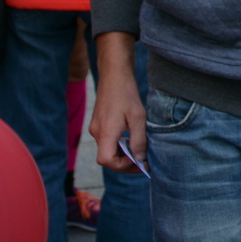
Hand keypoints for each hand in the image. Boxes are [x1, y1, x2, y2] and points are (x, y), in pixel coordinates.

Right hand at [90, 32, 147, 174]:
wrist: (114, 75)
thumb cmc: (127, 94)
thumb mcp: (138, 117)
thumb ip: (138, 140)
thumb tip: (140, 160)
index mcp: (105, 133)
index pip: (106, 161)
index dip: (122, 166)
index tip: (139, 162)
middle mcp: (97, 133)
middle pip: (107, 158)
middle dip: (125, 163)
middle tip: (143, 162)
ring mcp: (96, 128)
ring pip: (107, 150)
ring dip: (123, 154)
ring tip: (140, 151)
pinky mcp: (98, 124)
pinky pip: (107, 141)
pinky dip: (119, 145)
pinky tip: (132, 140)